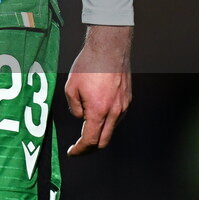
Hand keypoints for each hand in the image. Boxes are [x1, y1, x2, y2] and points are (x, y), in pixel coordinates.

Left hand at [64, 25, 131, 155]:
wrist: (109, 46)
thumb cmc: (89, 64)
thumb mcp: (71, 86)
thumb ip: (74, 107)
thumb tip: (81, 117)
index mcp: (99, 111)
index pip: (90, 140)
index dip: (79, 150)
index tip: (72, 152)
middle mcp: (114, 112)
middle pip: (103, 141)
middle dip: (90, 148)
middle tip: (79, 147)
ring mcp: (123, 106)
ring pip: (111, 129)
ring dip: (99, 132)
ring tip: (86, 122)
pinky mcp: (127, 98)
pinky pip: (116, 116)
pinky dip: (106, 119)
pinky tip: (98, 109)